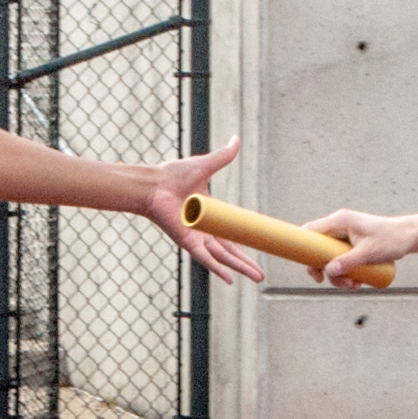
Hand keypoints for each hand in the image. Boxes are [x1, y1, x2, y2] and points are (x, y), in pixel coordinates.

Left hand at [145, 136, 263, 282]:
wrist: (155, 184)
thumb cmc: (175, 175)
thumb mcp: (206, 165)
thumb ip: (223, 155)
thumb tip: (236, 139)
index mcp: (214, 216)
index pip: (233, 235)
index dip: (246, 244)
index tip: (261, 251)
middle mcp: (206, 231)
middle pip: (231, 252)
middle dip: (247, 264)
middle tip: (261, 276)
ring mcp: (198, 238)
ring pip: (222, 258)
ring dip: (239, 268)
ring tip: (256, 278)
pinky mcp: (189, 242)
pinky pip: (205, 259)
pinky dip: (218, 269)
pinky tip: (230, 279)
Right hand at [306, 208, 417, 284]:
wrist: (410, 237)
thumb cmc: (392, 238)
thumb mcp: (369, 252)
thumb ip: (348, 261)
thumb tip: (329, 271)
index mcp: (340, 221)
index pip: (310, 231)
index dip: (304, 249)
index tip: (312, 269)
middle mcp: (340, 228)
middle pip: (319, 250)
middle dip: (327, 270)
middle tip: (338, 282)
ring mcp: (345, 237)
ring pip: (331, 259)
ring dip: (339, 276)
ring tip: (354, 284)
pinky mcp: (352, 246)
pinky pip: (341, 261)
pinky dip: (346, 273)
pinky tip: (357, 282)